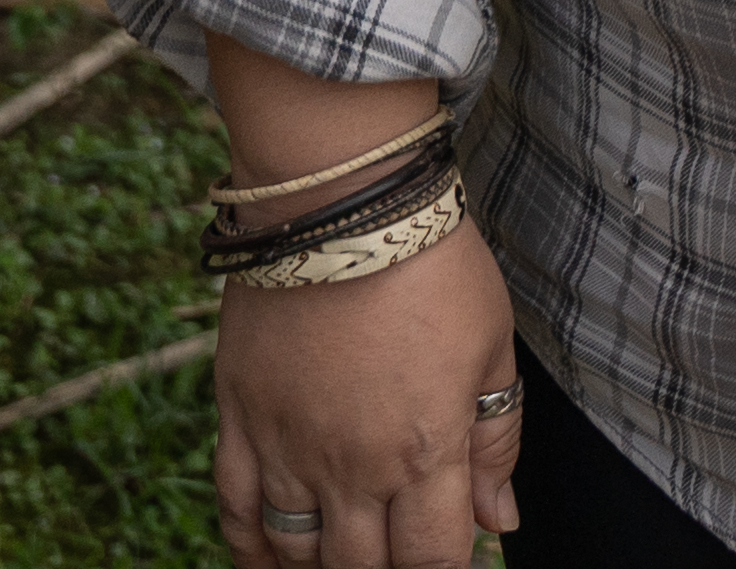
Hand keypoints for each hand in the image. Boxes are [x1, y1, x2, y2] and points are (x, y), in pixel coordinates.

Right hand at [214, 218, 518, 568]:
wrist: (341, 203)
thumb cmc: (430, 263)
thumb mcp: (492, 345)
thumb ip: (495, 441)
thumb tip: (500, 518)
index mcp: (424, 452)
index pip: (432, 559)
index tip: (446, 557)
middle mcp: (353, 467)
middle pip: (363, 566)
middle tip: (394, 547)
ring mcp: (289, 447)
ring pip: (297, 550)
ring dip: (321, 565)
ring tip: (339, 556)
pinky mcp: (240, 418)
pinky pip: (235, 508)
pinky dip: (248, 547)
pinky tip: (263, 560)